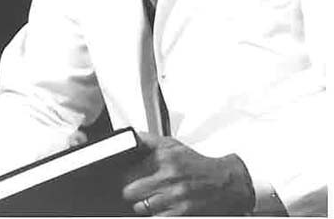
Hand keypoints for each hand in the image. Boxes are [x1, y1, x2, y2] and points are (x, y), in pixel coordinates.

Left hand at [122, 133, 254, 215]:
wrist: (225, 182)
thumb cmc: (196, 164)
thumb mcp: (173, 145)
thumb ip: (148, 141)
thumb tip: (129, 137)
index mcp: (165, 157)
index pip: (129, 168)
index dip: (122, 174)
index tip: (123, 176)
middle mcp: (169, 176)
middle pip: (129, 191)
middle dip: (129, 191)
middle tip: (135, 189)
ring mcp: (174, 197)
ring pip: (139, 207)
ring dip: (141, 205)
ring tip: (150, 199)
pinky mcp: (180, 214)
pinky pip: (154, 218)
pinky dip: (154, 215)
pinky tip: (160, 209)